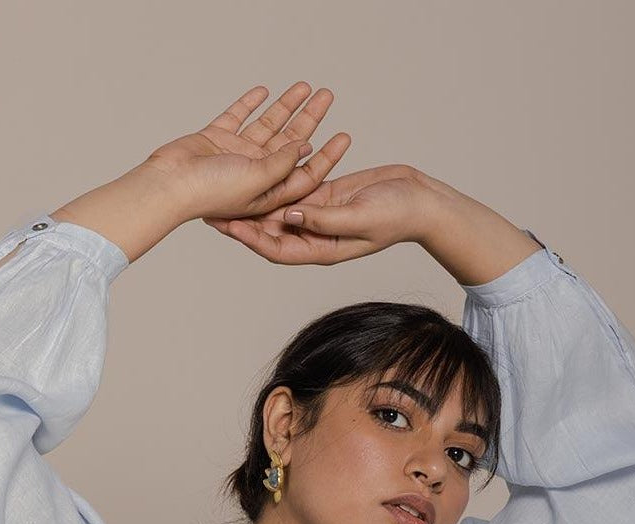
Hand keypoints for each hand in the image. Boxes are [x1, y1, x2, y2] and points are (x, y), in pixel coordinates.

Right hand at [144, 82, 352, 222]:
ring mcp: (236, 155)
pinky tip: (265, 92)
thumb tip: (305, 147)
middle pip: (290, 144)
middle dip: (310, 120)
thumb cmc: (210, 192)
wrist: (170, 182)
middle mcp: (254, 174)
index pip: (304, 174)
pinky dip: (250, 104)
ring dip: (287, 106)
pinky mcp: (217, 139)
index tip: (345, 136)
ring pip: (268, 126)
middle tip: (328, 96)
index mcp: (268, 193)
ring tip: (306, 87)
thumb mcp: (257, 181)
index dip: (327, 156)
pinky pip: (238, 117)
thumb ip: (282, 164)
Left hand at [201, 163, 440, 264]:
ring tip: (230, 180)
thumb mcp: (358, 217)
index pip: (275, 247)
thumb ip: (324, 219)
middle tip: (214, 203)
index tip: (226, 225)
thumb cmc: (397, 216)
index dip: (249, 238)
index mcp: (320, 248)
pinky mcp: (325, 193)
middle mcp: (314, 234)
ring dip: (256, 194)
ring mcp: (318, 214)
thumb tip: (289, 215)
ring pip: (279, 205)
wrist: (420, 200)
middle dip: (242, 217)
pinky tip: (259, 164)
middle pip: (269, 228)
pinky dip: (280, 175)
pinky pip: (296, 184)